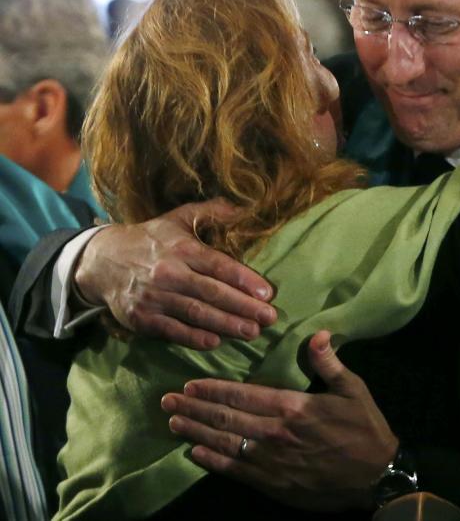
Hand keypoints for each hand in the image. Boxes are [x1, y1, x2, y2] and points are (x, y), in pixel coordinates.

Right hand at [74, 199, 275, 349]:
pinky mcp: (141, 318)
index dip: (244, 280)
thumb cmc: (149, 239)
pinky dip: (194, 337)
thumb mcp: (177, 219)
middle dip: (244, 307)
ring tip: (252, 331)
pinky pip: (172, 330)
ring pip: (196, 313)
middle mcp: (169, 272)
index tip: (267, 293)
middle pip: (212, 293)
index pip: (218, 265)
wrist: (100, 260)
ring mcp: (154, 297)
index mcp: (182, 248)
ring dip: (226, 325)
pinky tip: (215, 342)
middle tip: (269, 318)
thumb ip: (210, 212)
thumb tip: (240, 207)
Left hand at [161, 330, 398, 511]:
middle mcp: (276, 432)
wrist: (375, 477)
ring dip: (196, 431)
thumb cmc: (365, 429)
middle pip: (226, 418)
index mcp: (294, 406)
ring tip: (173, 422)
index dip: (214, 389)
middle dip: (195, 407)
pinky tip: (194, 452)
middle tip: (168, 400)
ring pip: (225, 443)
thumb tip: (317, 333)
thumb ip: (329, 362)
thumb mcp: (353, 389)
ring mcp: (272, 460)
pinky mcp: (273, 483)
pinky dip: (212, 461)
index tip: (190, 383)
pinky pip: (235, 470)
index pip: (244, 395)